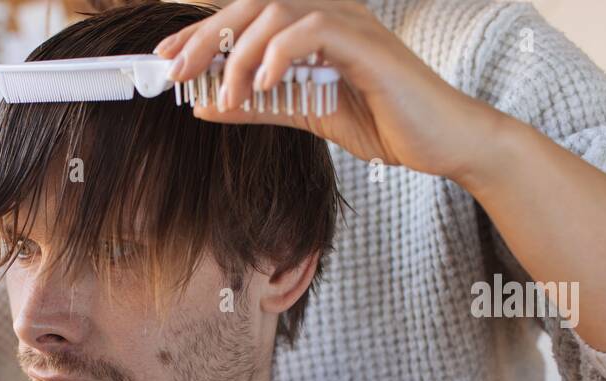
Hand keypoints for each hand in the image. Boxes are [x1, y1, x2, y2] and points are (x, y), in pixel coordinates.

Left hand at [155, 0, 505, 186]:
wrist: (439, 141)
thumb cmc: (380, 121)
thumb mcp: (303, 113)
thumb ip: (257, 106)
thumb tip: (205, 103)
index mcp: (310, 26)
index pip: (245, 17)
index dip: (201, 33)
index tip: (166, 59)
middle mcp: (328, 13)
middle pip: (252, 5)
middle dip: (207, 37)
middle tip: (177, 73)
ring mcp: (349, 24)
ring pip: (277, 12)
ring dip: (241, 54)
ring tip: (228, 95)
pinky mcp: (367, 45)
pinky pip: (314, 31)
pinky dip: (281, 53)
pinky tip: (264, 85)